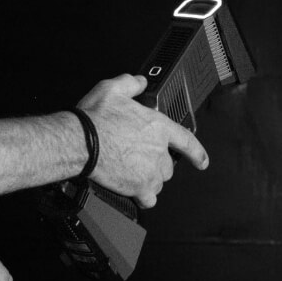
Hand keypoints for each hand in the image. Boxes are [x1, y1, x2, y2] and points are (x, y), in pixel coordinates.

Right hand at [76, 74, 209, 208]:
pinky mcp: (139, 187)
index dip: (197, 153)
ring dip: (149, 180)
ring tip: (133, 173)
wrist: (79, 142)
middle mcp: (159, 150)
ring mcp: (151, 171)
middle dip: (156, 164)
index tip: (202, 161)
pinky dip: (143, 197)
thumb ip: (130, 84)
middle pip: (168, 165)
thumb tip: (139, 81)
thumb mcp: (112, 89)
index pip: (186, 141)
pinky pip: (149, 198)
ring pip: (159, 181)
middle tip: (139, 160)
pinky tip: (134, 192)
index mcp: (157, 126)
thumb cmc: (94, 119)